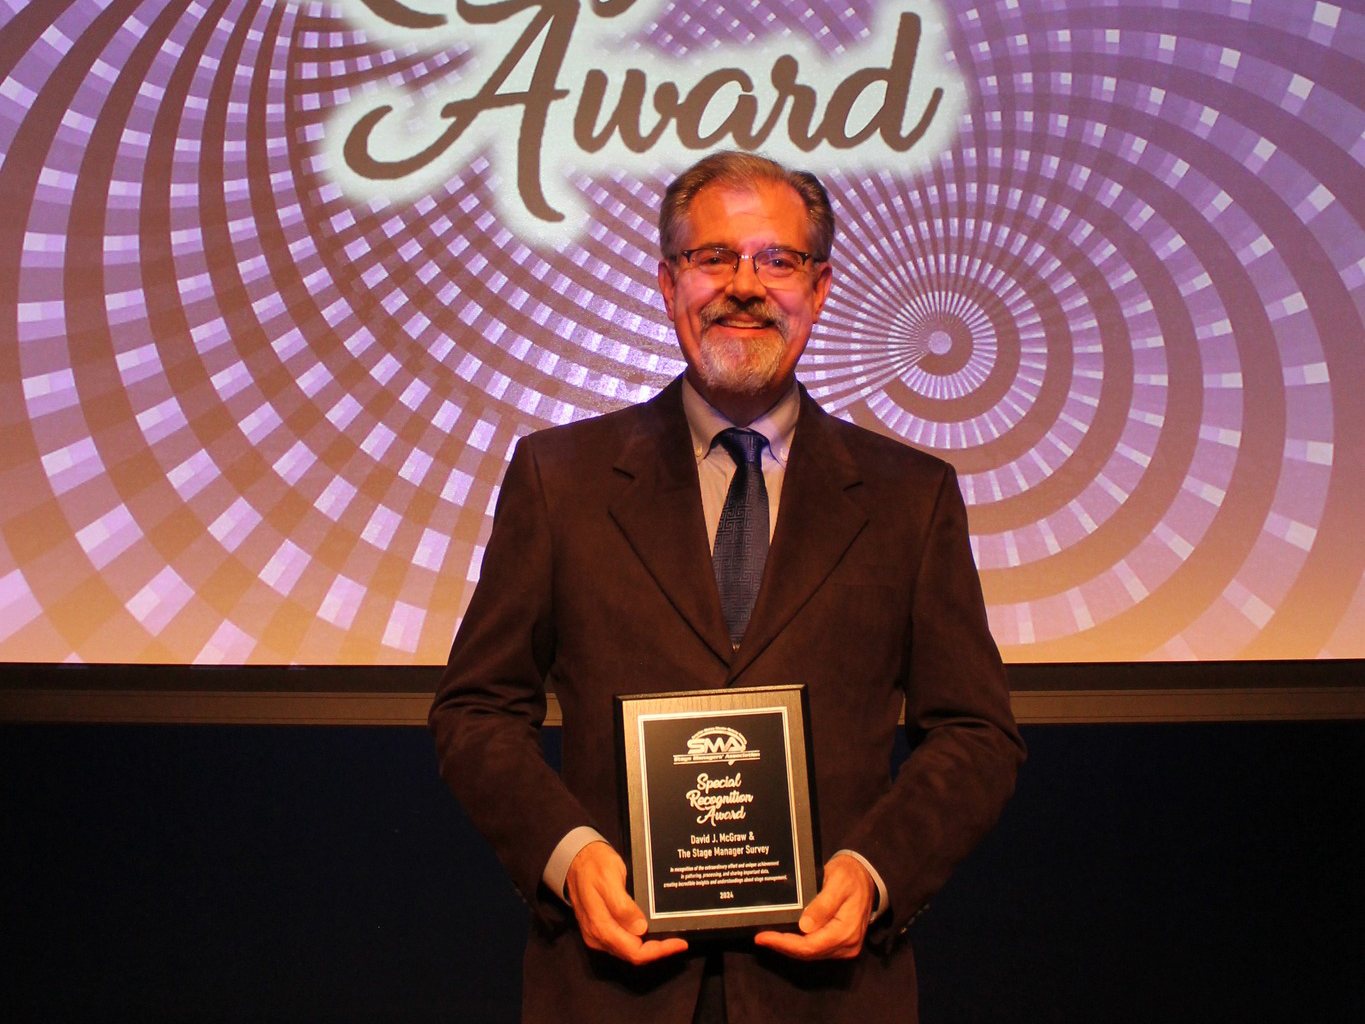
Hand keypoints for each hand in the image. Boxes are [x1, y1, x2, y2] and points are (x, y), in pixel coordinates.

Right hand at [564, 841, 688, 964]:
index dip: (659, 951)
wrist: (576, 858)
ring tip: (669, 937)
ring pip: (628, 951)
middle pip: (633, 954)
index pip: (635, 951)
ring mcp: (597, 934)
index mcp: (601, 927)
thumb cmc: (594, 865)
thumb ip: (622, 906)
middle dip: (657, 951)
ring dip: (649, 947)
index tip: (679, 944)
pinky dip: (639, 941)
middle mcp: (598, 936)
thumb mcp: (610, 879)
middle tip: (679, 941)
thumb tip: (640, 928)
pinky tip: (650, 932)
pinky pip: (622, 943)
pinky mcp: (600, 929)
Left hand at [753, 854, 874, 959]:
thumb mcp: (837, 882)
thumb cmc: (850, 875)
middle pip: (809, 953)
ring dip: (789, 947)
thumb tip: (805, 927)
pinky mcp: (841, 943)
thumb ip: (823, 905)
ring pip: (811, 954)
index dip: (784, 944)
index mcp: (846, 930)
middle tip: (760, 937)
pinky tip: (785, 937)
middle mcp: (847, 944)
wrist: (865, 875)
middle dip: (783, 946)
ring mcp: (845, 946)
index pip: (810, 946)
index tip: (763, 937)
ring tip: (768, 937)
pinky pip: (817, 949)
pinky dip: (799, 945)